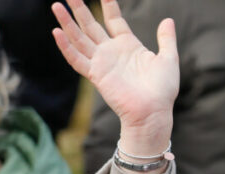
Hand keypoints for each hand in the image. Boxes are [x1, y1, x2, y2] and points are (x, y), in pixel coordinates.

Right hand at [52, 0, 177, 154]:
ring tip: (56, 6)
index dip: (108, 6)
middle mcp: (112, 52)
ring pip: (80, 38)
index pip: (114, 20)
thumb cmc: (163, 90)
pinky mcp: (96, 75)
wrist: (154, 112)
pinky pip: (77, 59)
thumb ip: (166, 39)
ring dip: (67, 23)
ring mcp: (102, 63)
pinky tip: (56, 33)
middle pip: (91, 25)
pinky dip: (66, 47)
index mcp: (129, 46)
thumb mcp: (168, 59)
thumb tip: (168, 20)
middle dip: (80, 9)